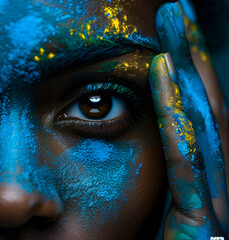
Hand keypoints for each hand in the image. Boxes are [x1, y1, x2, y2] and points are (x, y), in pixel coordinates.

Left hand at [151, 1, 228, 237]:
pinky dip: (174, 111)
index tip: (171, 38)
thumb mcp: (156, 215)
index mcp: (206, 186)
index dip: (191, 73)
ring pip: (204, 122)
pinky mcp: (205, 225)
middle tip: (177, 11)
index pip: (200, 119)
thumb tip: (153, 138)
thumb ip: (164, 181)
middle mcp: (219, 187)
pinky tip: (161, 70)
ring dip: (189, 68)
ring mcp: (218, 205)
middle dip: (194, 56)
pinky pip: (186, 158)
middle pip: (207, 109)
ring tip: (175, 21)